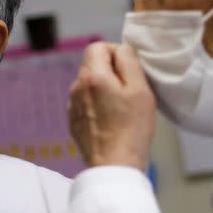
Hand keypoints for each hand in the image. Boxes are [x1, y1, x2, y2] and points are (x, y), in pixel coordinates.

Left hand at [68, 42, 155, 170]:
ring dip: (105, 89)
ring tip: (122, 109)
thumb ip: (128, 61)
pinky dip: (99, 106)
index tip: (129, 70)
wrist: (114, 165)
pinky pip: (87, 103)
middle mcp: (77, 88)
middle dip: (112, 72)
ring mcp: (73, 105)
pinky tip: (112, 121)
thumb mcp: (139, 89)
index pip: (98, 46)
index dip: (116, 52)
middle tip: (130, 92)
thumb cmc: (131, 129)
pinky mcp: (74, 121)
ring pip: (90, 84)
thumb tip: (120, 50)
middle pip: (93, 65)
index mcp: (92, 77)